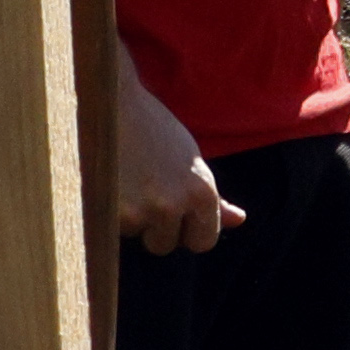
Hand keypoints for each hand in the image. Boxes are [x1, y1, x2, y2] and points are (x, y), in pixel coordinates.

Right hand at [110, 57, 234, 250]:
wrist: (112, 103)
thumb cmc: (154, 130)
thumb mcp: (191, 161)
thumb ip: (213, 198)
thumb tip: (240, 221)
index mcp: (202, 192)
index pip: (203, 241)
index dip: (187, 231)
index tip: (175, 216)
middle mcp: (175, 205)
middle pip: (166, 245)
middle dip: (156, 228)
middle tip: (145, 192)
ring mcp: (142, 210)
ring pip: (137, 237)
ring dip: (131, 220)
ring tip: (128, 182)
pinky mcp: (110, 213)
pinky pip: (113, 230)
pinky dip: (109, 213)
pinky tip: (111, 183)